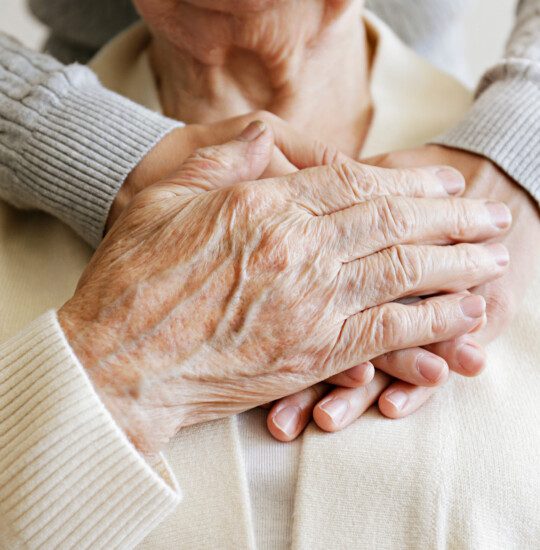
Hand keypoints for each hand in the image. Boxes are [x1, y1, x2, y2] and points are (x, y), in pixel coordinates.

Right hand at [59, 126, 507, 453]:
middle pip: (393, 223)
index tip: (443, 185)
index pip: (355, 182)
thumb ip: (221, 161)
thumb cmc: (131, 280)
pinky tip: (465, 315)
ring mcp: (309, 302)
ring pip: (404, 273)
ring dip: (457, 264)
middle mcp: (295, 248)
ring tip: (494, 258)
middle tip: (488, 215)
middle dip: (451, 217)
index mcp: (261, 204)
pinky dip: (433, 321)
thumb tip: (269, 142)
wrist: (116, 363)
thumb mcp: (161, 195)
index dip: (408, 183)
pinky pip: (389, 331)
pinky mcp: (311, 353)